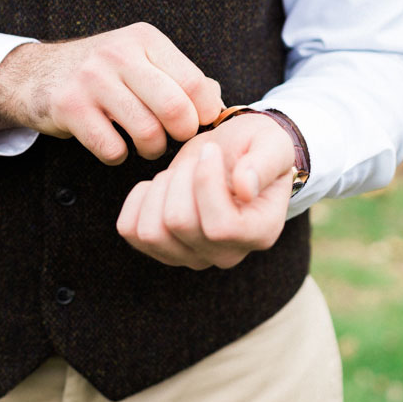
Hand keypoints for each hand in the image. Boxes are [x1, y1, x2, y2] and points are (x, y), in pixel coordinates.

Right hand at [0, 23, 221, 163]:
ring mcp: (92, 80)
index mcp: (145, 39)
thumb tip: (220, 104)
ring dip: (153, 149)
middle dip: (182, 134)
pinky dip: (119, 156)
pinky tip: (115, 144)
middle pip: (175, 108)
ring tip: (147, 143)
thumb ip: (182, 78)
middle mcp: (119, 53)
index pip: (194, 82)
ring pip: (147, 132)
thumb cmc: (103, 72)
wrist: (36, 73)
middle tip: (175, 137)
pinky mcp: (69, 108)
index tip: (198, 124)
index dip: (204, 113)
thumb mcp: (142, 59)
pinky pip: (113, 149)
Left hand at [116, 113, 294, 269]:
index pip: (222, 226)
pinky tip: (160, 184)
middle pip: (180, 224)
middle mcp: (228, 254)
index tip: (210, 149)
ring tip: (180, 172)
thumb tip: (245, 188)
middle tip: (197, 158)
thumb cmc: (255, 147)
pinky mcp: (163, 248)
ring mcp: (193, 257)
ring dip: (161, 189)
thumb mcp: (271, 144)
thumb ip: (263, 163)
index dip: (206, 183)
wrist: (234, 153)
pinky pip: (131, 231)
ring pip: (153, 232)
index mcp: (260, 232)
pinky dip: (138, 199)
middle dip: (181, 177)